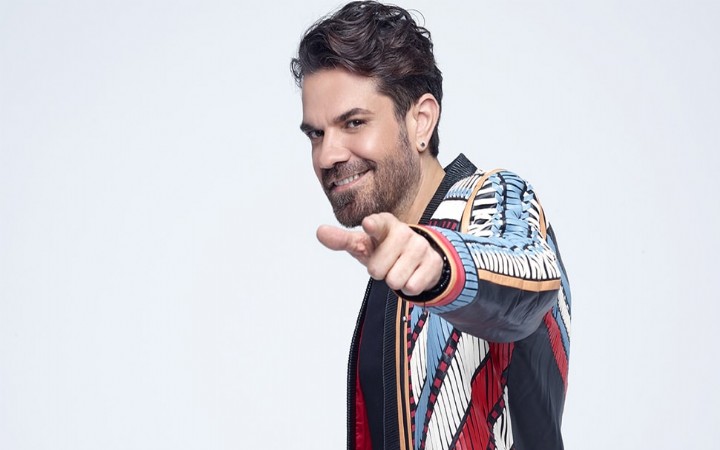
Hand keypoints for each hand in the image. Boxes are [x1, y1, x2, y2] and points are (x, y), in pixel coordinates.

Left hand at [316, 212, 443, 295]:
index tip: (368, 224)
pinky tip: (412, 274)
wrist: (418, 257)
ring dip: (394, 280)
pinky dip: (409, 287)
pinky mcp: (433, 262)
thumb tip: (320, 231)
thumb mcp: (363, 244)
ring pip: (395, 280)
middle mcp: (404, 232)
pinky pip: (412, 287)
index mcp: (384, 224)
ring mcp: (420, 246)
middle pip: (377, 269)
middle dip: (379, 272)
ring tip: (399, 268)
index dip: (373, 226)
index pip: (378, 224)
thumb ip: (342, 240)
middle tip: (386, 263)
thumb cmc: (384, 248)